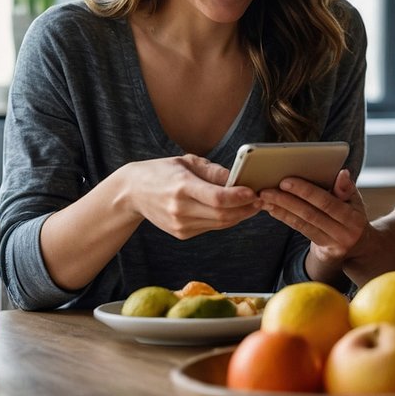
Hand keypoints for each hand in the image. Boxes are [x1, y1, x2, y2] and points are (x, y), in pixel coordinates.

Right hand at [116, 153, 261, 238]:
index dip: (238, 197)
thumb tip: (239, 179)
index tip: (254, 192)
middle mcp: (180, 209)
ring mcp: (179, 224)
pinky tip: (234, 210)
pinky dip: (226, 220)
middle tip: (261, 200)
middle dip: (246, 209)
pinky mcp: (181, 234)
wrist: (133, 192)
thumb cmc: (163, 171)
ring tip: (252, 204)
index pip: (217, 198)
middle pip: (222, 215)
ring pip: (220, 224)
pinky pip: (211, 227)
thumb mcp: (188, 162)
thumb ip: (214, 172)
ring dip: (240, 216)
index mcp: (182, 186)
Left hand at [258, 169, 369, 272]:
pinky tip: (273, 209)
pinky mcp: (323, 251)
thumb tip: (342, 172)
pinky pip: (302, 231)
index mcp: (353, 217)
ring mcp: (333, 244)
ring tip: (264, 199)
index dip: (306, 192)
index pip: (327, 202)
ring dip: (281, 210)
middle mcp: (344, 233)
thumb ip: (346, 188)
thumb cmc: (352, 215)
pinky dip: (286, 218)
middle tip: (266, 191)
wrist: (359, 246)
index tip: (285, 181)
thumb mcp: (355, 201)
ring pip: (303, 224)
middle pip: (310, 215)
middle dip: (286, 201)